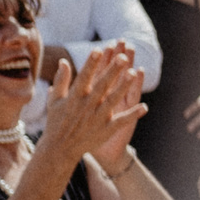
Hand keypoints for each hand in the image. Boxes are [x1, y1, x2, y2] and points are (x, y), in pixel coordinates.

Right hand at [37, 45, 145, 166]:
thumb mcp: (55, 101)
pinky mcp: (106, 129)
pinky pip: (121, 120)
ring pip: (113, 99)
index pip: (84, 76)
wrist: (60, 149)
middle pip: (102, 85)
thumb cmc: (57, 122)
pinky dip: (133, 114)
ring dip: (124, 87)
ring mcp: (98, 117)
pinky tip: (145, 107)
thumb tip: (64, 61)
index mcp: (74, 97)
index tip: (99, 49)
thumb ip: (61, 80)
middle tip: (123, 56)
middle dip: (112, 71)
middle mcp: (87, 105)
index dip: (92, 63)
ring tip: (134, 73)